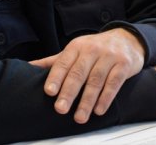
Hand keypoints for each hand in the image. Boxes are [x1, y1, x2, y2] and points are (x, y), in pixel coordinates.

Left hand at [29, 28, 144, 123]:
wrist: (127, 39)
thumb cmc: (96, 48)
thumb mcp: (75, 50)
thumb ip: (54, 61)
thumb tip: (28, 66)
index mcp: (77, 47)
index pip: (63, 63)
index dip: (56, 77)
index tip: (49, 92)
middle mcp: (92, 50)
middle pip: (79, 73)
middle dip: (69, 92)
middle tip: (60, 109)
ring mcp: (109, 56)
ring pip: (96, 80)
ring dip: (87, 101)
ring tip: (79, 117)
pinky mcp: (124, 65)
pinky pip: (114, 82)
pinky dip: (106, 97)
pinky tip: (99, 110)